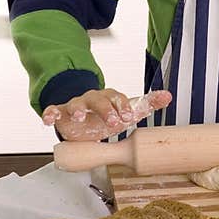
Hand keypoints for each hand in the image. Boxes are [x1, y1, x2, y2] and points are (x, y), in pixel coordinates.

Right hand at [41, 89, 172, 141]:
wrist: (83, 119)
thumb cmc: (107, 115)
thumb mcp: (127, 111)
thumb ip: (147, 104)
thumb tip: (168, 96)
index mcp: (109, 97)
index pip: (117, 97)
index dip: (123, 106)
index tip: (128, 116)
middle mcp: (92, 99)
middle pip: (98, 100)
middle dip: (106, 110)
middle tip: (113, 123)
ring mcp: (76, 105)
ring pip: (76, 104)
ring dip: (79, 110)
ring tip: (82, 119)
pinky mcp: (61, 113)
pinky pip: (53, 110)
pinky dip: (51, 114)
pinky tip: (50, 120)